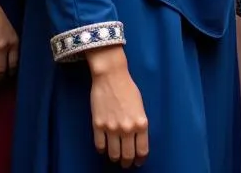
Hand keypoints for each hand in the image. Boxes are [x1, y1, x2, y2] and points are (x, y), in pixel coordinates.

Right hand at [88, 46, 148, 167]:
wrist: (111, 76)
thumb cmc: (128, 88)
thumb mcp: (140, 106)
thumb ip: (139, 123)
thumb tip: (137, 138)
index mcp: (141, 122)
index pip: (142, 149)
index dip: (140, 159)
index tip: (139, 162)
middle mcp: (127, 128)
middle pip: (127, 155)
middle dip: (127, 162)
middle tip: (126, 164)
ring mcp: (111, 128)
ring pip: (113, 154)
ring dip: (115, 158)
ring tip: (116, 158)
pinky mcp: (98, 126)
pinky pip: (100, 146)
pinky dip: (102, 150)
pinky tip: (104, 149)